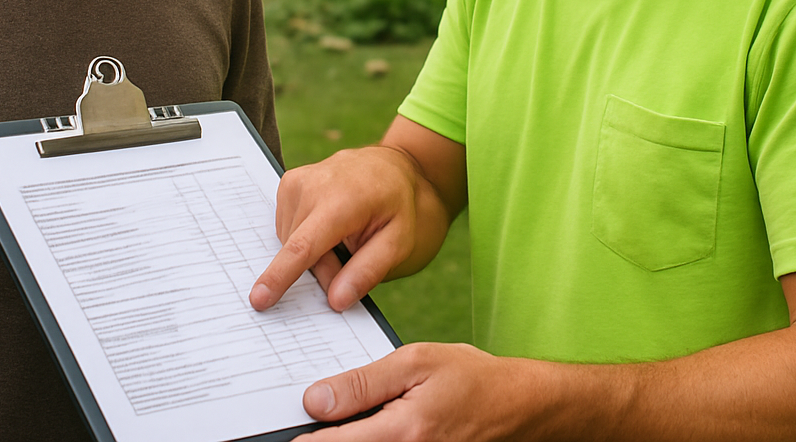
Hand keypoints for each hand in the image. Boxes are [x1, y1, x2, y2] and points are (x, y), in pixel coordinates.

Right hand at [249, 145, 422, 312]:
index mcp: (342, 200)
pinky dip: (304, 235)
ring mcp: (297, 181)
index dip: (280, 276)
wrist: (389, 166)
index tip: (259, 299)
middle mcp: (313, 185)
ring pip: (290, 241)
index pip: (303, 246)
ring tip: (342, 236)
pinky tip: (326, 224)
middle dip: (322, 268)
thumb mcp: (399, 242)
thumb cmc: (396, 205)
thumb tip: (336, 300)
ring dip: (313, 252)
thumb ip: (368, 272)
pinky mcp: (288, 182)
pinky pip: (287, 227)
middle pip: (299, 251)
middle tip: (351, 259)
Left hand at [301, 343, 538, 441]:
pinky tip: (361, 428)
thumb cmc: (467, 377)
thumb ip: (364, 383)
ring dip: (345, 439)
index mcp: (403, 432)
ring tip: (334, 422)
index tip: (280, 431)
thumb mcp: (415, 362)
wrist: (515, 405)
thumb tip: (314, 400)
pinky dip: (366, 440)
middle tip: (308, 423)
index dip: (303, 440)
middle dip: (323, 439)